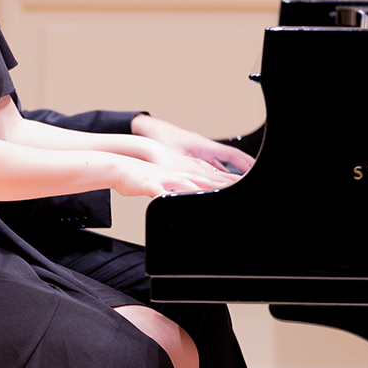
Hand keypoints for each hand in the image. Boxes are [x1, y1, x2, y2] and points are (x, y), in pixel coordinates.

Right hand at [112, 157, 239, 199]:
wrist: (124, 166)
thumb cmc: (146, 177)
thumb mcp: (170, 183)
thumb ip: (184, 190)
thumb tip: (196, 195)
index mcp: (185, 176)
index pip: (211, 179)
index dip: (228, 183)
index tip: (243, 185)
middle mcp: (178, 176)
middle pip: (204, 181)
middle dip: (221, 185)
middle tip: (236, 188)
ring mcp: (166, 179)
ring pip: (185, 184)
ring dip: (197, 189)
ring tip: (212, 194)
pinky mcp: (151, 184)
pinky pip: (159, 192)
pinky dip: (165, 196)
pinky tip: (168, 200)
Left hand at [130, 114, 255, 174]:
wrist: (147, 128)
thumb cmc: (158, 137)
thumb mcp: (172, 156)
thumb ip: (183, 170)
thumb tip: (188, 184)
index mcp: (203, 145)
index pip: (231, 154)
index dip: (244, 163)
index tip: (254, 170)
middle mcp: (204, 147)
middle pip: (230, 158)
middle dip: (244, 167)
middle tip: (255, 177)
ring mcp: (199, 151)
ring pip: (220, 162)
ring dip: (231, 171)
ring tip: (241, 181)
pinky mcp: (192, 155)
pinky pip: (210, 164)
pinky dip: (218, 172)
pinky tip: (220, 180)